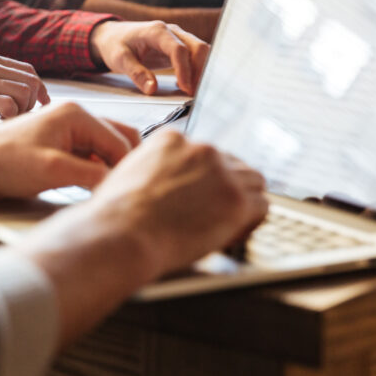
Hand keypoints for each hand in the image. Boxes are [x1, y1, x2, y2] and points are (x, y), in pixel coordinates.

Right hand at [0, 52, 49, 117]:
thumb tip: (5, 90)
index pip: (28, 71)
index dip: (40, 90)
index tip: (41, 105)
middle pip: (31, 82)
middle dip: (34, 104)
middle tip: (22, 118)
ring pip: (25, 93)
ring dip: (23, 112)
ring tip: (9, 121)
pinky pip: (8, 106)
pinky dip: (11, 118)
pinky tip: (0, 124)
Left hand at [0, 102, 139, 198]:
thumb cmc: (3, 163)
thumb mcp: (51, 171)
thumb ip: (90, 175)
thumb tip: (119, 182)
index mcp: (76, 114)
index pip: (120, 140)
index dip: (126, 168)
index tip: (126, 192)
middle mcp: (74, 116)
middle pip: (118, 139)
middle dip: (122, 164)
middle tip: (121, 191)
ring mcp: (66, 130)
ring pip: (104, 149)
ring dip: (108, 169)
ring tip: (106, 193)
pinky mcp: (58, 144)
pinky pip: (88, 156)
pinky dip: (94, 171)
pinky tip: (88, 189)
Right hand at [14, 129, 265, 346]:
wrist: (121, 233)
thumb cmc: (115, 215)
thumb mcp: (128, 175)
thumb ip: (154, 171)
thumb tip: (163, 187)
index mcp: (172, 140)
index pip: (205, 153)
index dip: (205, 178)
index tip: (200, 194)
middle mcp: (200, 150)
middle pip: (233, 164)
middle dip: (226, 188)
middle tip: (214, 212)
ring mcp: (221, 173)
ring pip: (253, 182)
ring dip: (242, 203)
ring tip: (224, 225)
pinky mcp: (235, 200)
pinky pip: (261, 207)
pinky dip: (250, 222)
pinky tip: (231, 234)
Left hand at [88, 20, 209, 94]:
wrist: (112, 35)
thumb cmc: (115, 44)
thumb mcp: (120, 59)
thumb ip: (136, 73)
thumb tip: (152, 89)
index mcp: (156, 31)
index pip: (179, 49)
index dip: (184, 70)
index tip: (185, 88)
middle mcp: (171, 31)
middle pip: (197, 48)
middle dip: (199, 71)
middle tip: (192, 93)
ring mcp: (177, 37)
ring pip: (200, 52)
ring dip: (200, 71)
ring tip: (191, 91)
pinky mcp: (178, 46)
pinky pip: (195, 57)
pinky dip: (196, 70)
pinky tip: (185, 84)